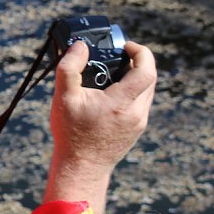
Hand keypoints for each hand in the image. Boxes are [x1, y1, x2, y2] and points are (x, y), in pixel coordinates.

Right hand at [43, 40, 156, 213]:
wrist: (82, 166)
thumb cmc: (71, 133)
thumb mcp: (63, 97)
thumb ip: (70, 67)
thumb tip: (81, 46)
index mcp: (121, 103)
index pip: (147, 71)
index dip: (141, 52)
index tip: (125, 46)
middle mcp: (136, 113)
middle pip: (150, 79)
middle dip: (138, 62)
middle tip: (119, 56)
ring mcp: (139, 122)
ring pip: (147, 91)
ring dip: (136, 77)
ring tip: (114, 73)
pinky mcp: (136, 130)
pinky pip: (141, 103)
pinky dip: (132, 92)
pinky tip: (112, 93)